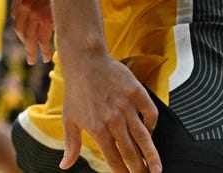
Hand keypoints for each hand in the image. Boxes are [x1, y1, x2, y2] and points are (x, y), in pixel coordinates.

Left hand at [10, 0, 53, 63]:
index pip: (16, 17)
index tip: (27, 39)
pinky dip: (43, 50)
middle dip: (25, 44)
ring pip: (30, 37)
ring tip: (35, 60)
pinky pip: (42, 39)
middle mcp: (24, 2)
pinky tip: (46, 56)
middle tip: (29, 56)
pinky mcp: (46, 18)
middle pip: (20, 29)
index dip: (21, 30)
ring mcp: (34, 10)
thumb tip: (33, 15)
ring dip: (32, 50)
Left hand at [62, 52, 160, 172]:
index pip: (114, 159)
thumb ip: (71, 145)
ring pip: (144, 137)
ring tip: (158, 169)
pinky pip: (150, 114)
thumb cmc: (75, 91)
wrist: (84, 60)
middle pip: (131, 152)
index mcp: (97, 129)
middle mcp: (113, 120)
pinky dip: (152, 125)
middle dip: (139, 169)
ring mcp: (126, 106)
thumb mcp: (68, 118)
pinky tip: (150, 133)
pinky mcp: (137, 93)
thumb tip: (64, 166)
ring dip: (152, 156)